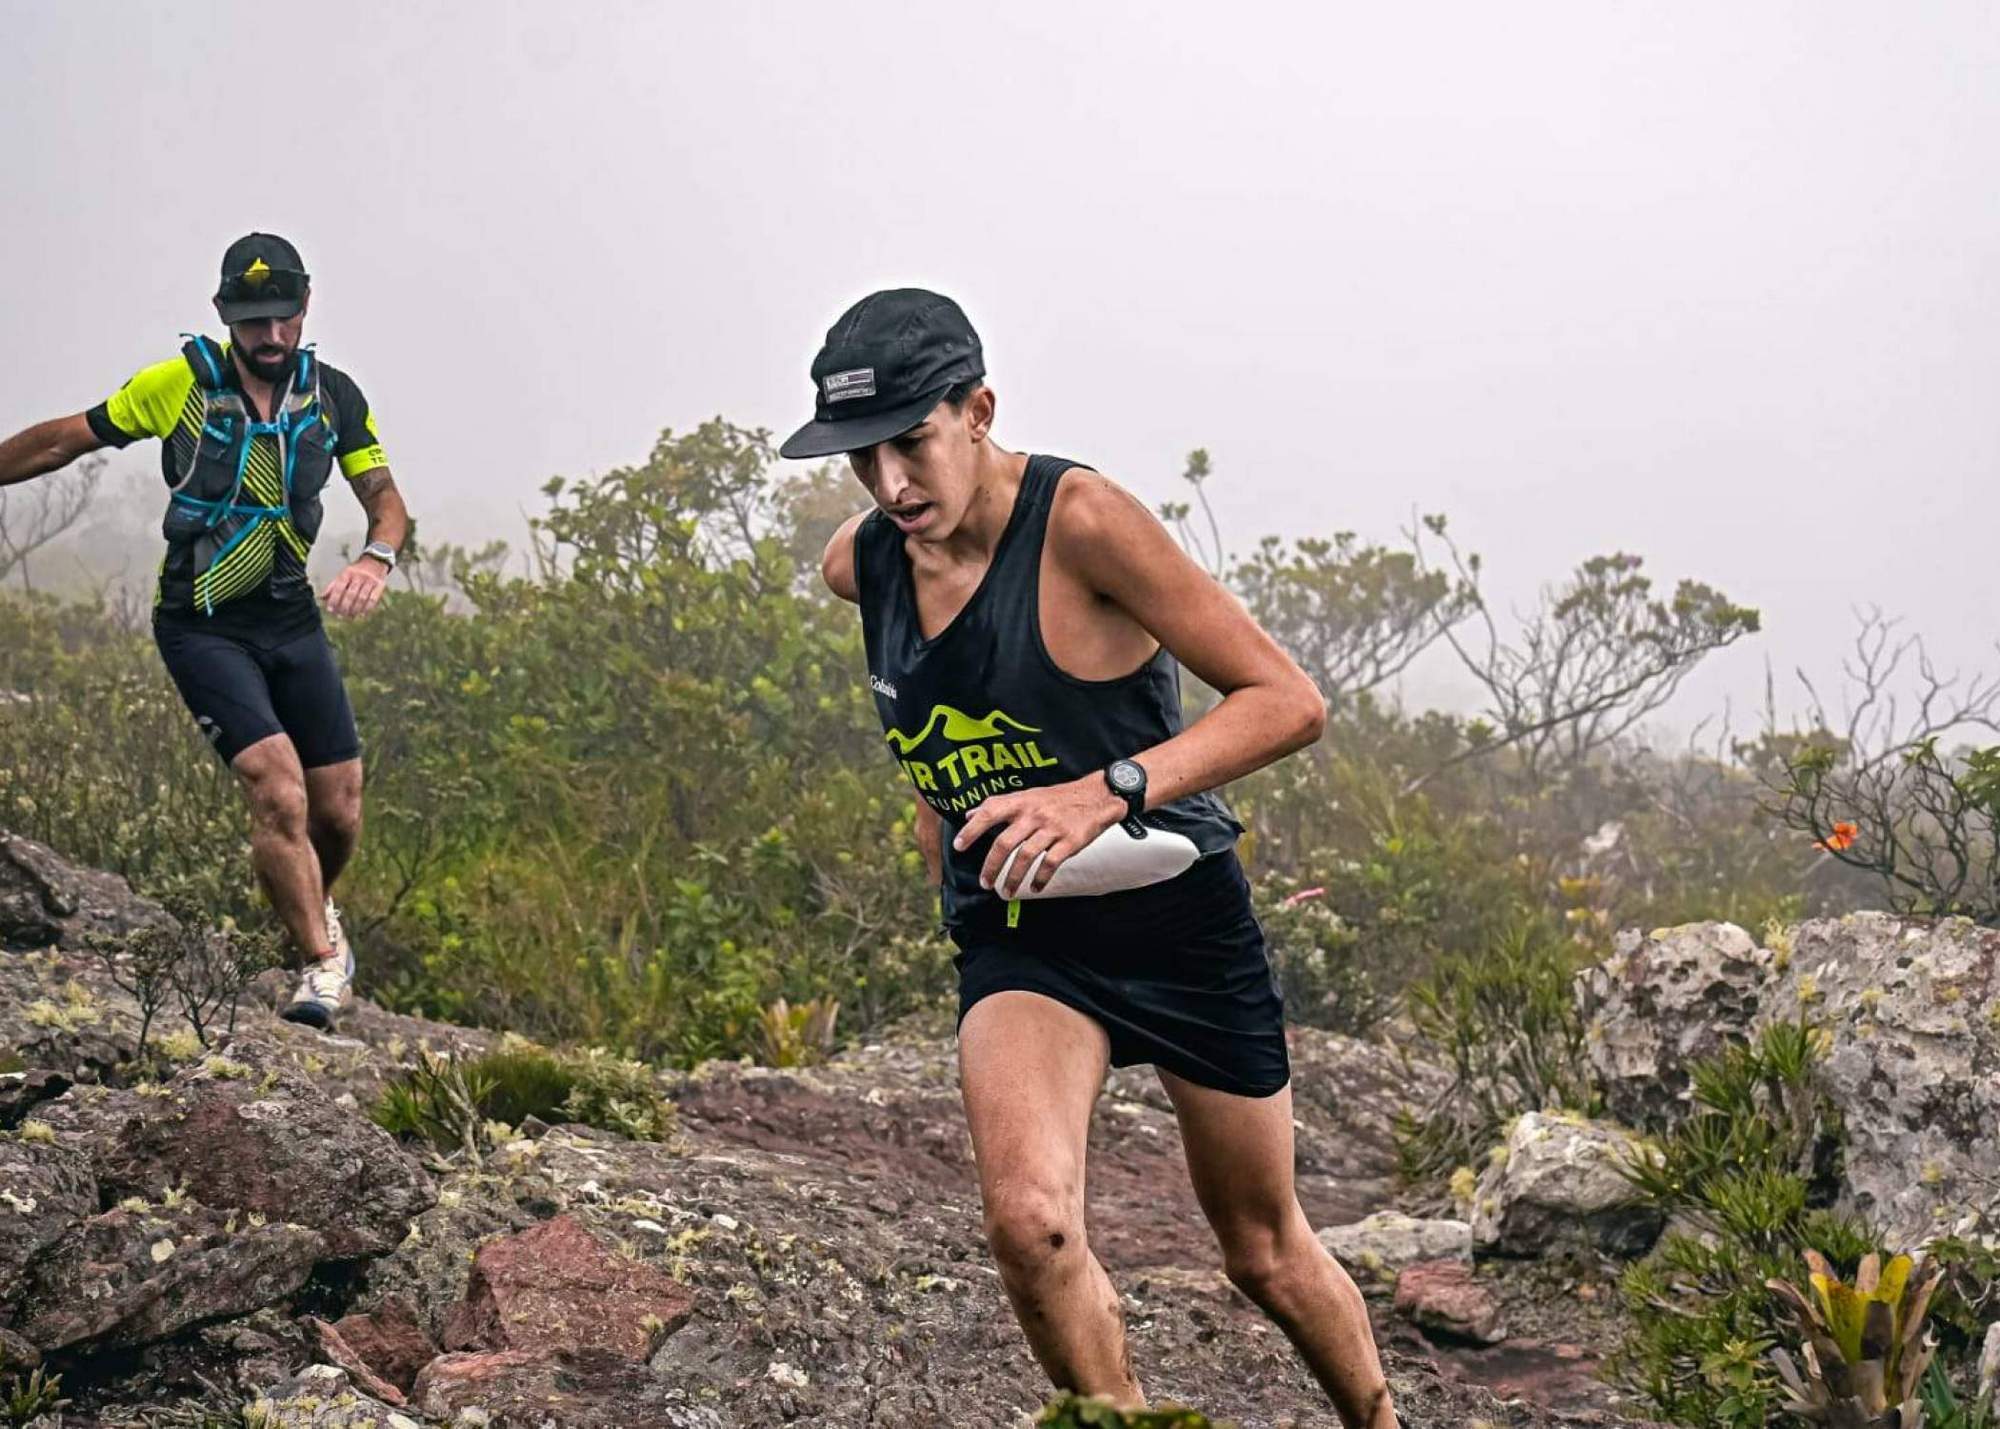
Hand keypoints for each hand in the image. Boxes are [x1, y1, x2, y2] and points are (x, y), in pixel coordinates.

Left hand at [321, 557, 388, 618]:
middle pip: (350, 595)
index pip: (339, 588)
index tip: (330, 609)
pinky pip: (373, 599)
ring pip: (361, 598)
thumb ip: (332, 586)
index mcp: (347, 573)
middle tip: (340, 616)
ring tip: (350, 616)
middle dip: (344, 607)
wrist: (375, 561)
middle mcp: (359, 576)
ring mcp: (370, 581)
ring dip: (355, 609)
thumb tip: (321, 597)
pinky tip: (362, 614)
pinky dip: (367, 608)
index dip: (334, 600)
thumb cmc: (355, 571)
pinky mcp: (380, 585)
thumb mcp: (343, 574)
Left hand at [952, 776, 1125, 897]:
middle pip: (1005, 842)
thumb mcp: (1027, 795)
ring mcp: (1053, 828)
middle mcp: (1034, 814)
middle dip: (991, 866)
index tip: (959, 846)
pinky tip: (1034, 888)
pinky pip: (1050, 863)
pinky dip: (1040, 879)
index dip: (972, 828)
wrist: (1097, 796)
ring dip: (1013, 878)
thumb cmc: (1058, 798)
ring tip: (1006, 892)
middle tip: (985, 883)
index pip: (990, 812)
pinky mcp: (1070, 841)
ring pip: (1026, 857)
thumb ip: (999, 806)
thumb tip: (968, 814)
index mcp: (1021, 801)